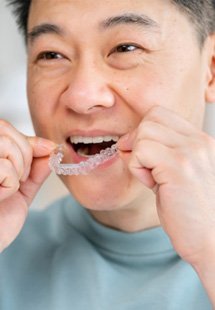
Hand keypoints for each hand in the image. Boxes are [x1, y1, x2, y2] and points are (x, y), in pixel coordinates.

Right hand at [0, 120, 54, 251]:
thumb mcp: (22, 190)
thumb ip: (34, 168)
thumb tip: (50, 148)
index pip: (5, 129)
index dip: (30, 140)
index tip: (49, 150)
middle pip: (5, 129)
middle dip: (25, 152)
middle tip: (21, 178)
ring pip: (5, 143)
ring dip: (18, 168)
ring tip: (10, 187)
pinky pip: (4, 167)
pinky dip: (10, 184)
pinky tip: (0, 196)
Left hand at [118, 106, 214, 265]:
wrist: (212, 242)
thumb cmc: (190, 212)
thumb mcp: (177, 174)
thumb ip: (159, 153)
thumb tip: (126, 141)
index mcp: (200, 141)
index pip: (160, 114)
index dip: (145, 133)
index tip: (146, 158)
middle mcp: (199, 141)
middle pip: (150, 118)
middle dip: (137, 141)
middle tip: (146, 168)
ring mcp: (191, 152)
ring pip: (143, 132)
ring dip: (138, 156)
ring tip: (152, 179)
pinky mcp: (179, 167)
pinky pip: (141, 151)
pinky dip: (137, 168)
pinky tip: (152, 185)